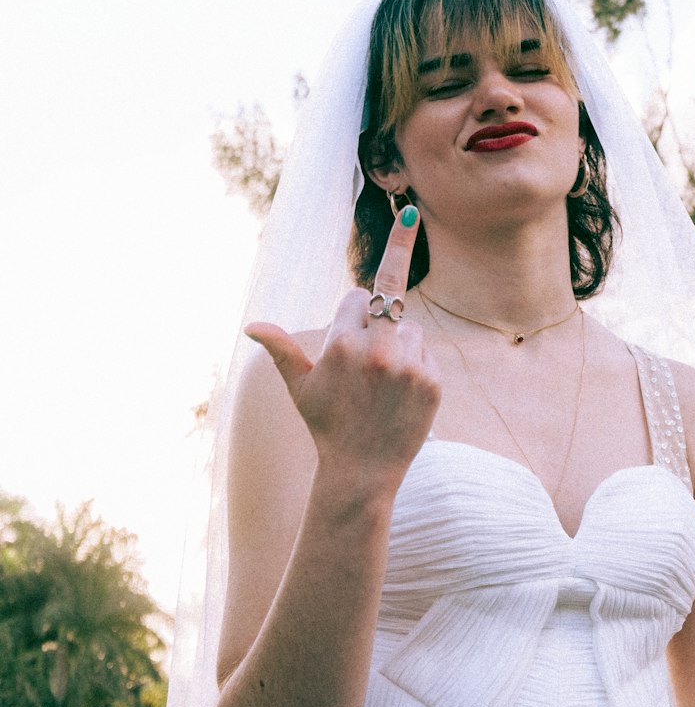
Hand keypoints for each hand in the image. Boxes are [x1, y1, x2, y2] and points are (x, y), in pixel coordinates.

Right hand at [245, 208, 440, 488]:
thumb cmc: (327, 424)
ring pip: (410, 327)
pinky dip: (415, 365)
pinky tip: (399, 392)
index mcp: (342, 345)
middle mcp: (377, 351)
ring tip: (382, 378)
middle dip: (397, 258)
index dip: (351, 310)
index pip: (355, 297)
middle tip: (407, 235)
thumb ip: (280, 349)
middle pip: (389, 293)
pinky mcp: (431, 382)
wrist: (362, 470)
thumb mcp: (300, 387)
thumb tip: (251, 326)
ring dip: (399, 341)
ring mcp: (408, 367)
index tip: (350, 322)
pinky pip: (425, 353)